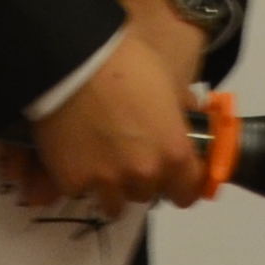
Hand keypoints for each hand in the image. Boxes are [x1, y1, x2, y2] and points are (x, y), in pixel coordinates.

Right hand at [23, 12, 210, 212]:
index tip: (172, 176)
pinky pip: (78, 189)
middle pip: (148, 194)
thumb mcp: (168, 82)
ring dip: (111, 186)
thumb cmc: (128, 63)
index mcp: (174, 153)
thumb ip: (181, 109)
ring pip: (114, 202)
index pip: (187, 192)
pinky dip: (77, 176)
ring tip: (100, 159)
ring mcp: (107, 181)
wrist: (74, 61)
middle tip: (128, 154)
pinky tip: (74, 151)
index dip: (180, 183)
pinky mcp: (72, 181)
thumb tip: (192, 114)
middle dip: (140, 178)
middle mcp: (144, 174)